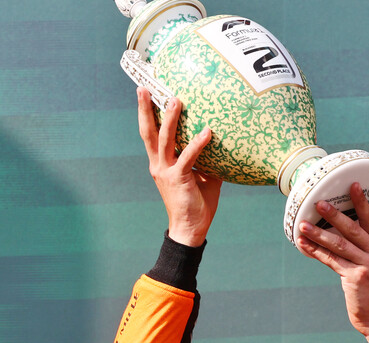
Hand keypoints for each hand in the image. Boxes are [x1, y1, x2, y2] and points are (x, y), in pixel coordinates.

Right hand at [137, 87, 221, 246]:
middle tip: (145, 88)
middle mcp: (158, 165)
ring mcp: (166, 171)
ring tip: (175, 100)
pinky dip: (198, 144)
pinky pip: (188, 157)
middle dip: (145, 109)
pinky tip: (207, 132)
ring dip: (170, 119)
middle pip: (148, 132)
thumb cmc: (198, 202)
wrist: (191, 228)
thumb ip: (207, 160)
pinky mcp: (178, 179)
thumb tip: (224, 144)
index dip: (147, 115)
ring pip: (165, 139)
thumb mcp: (203, 177)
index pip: (151, 135)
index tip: (146, 94)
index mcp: (160, 164)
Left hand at [296, 184, 368, 342]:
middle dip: (333, 214)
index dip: (361, 201)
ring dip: (318, 233)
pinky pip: (330, 261)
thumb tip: (335, 234)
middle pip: (352, 228)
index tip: (352, 185)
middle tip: (318, 202)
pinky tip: (304, 245)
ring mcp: (366, 265)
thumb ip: (361, 250)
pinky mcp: (354, 277)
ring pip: (338, 244)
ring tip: (302, 225)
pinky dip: (315, 252)